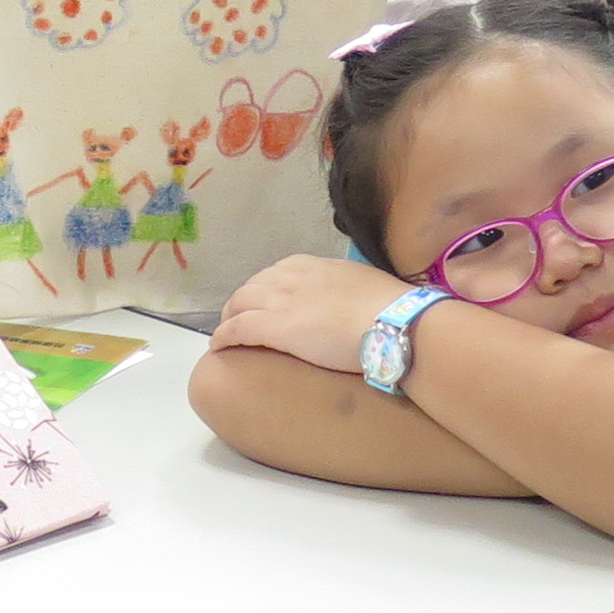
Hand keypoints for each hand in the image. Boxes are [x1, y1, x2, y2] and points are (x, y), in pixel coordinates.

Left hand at [211, 253, 415, 376]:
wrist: (395, 324)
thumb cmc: (390, 310)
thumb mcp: (364, 284)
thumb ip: (346, 288)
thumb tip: (348, 300)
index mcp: (314, 265)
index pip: (277, 272)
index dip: (266, 289)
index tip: (265, 302)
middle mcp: (291, 277)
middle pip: (253, 286)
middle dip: (243, 303)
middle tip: (240, 320)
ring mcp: (281, 300)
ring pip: (239, 304)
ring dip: (229, 318)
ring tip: (226, 334)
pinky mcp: (274, 327)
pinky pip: (237, 329)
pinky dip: (224, 336)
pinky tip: (219, 347)